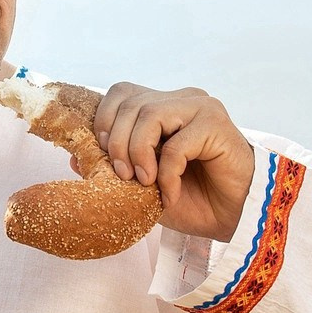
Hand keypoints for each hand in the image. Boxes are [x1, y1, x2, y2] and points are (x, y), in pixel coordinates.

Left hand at [92, 83, 255, 243]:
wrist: (235, 219)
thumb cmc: (194, 200)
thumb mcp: (143, 187)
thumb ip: (115, 169)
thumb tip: (76, 159)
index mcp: (164, 106)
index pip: (121, 93)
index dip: (104, 121)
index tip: (104, 158)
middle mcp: (182, 100)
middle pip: (130, 102)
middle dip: (117, 142)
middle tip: (123, 177)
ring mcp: (200, 108)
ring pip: (150, 114)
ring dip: (138, 153)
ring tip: (145, 183)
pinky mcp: (216, 124)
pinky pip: (176, 144)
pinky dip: (166, 173)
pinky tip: (170, 194)